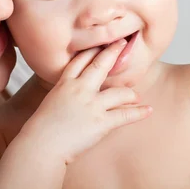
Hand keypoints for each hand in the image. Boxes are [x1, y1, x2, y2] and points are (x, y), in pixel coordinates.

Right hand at [19, 39, 151, 164]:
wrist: (41, 146)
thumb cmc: (42, 129)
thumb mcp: (50, 102)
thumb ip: (63, 95)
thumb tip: (72, 95)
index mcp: (64, 84)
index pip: (80, 60)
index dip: (92, 50)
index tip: (101, 42)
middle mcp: (80, 89)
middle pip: (100, 65)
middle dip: (113, 52)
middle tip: (123, 43)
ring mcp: (92, 105)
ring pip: (119, 92)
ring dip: (130, 94)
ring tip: (136, 96)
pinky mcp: (101, 122)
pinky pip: (125, 115)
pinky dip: (139, 112)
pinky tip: (148, 109)